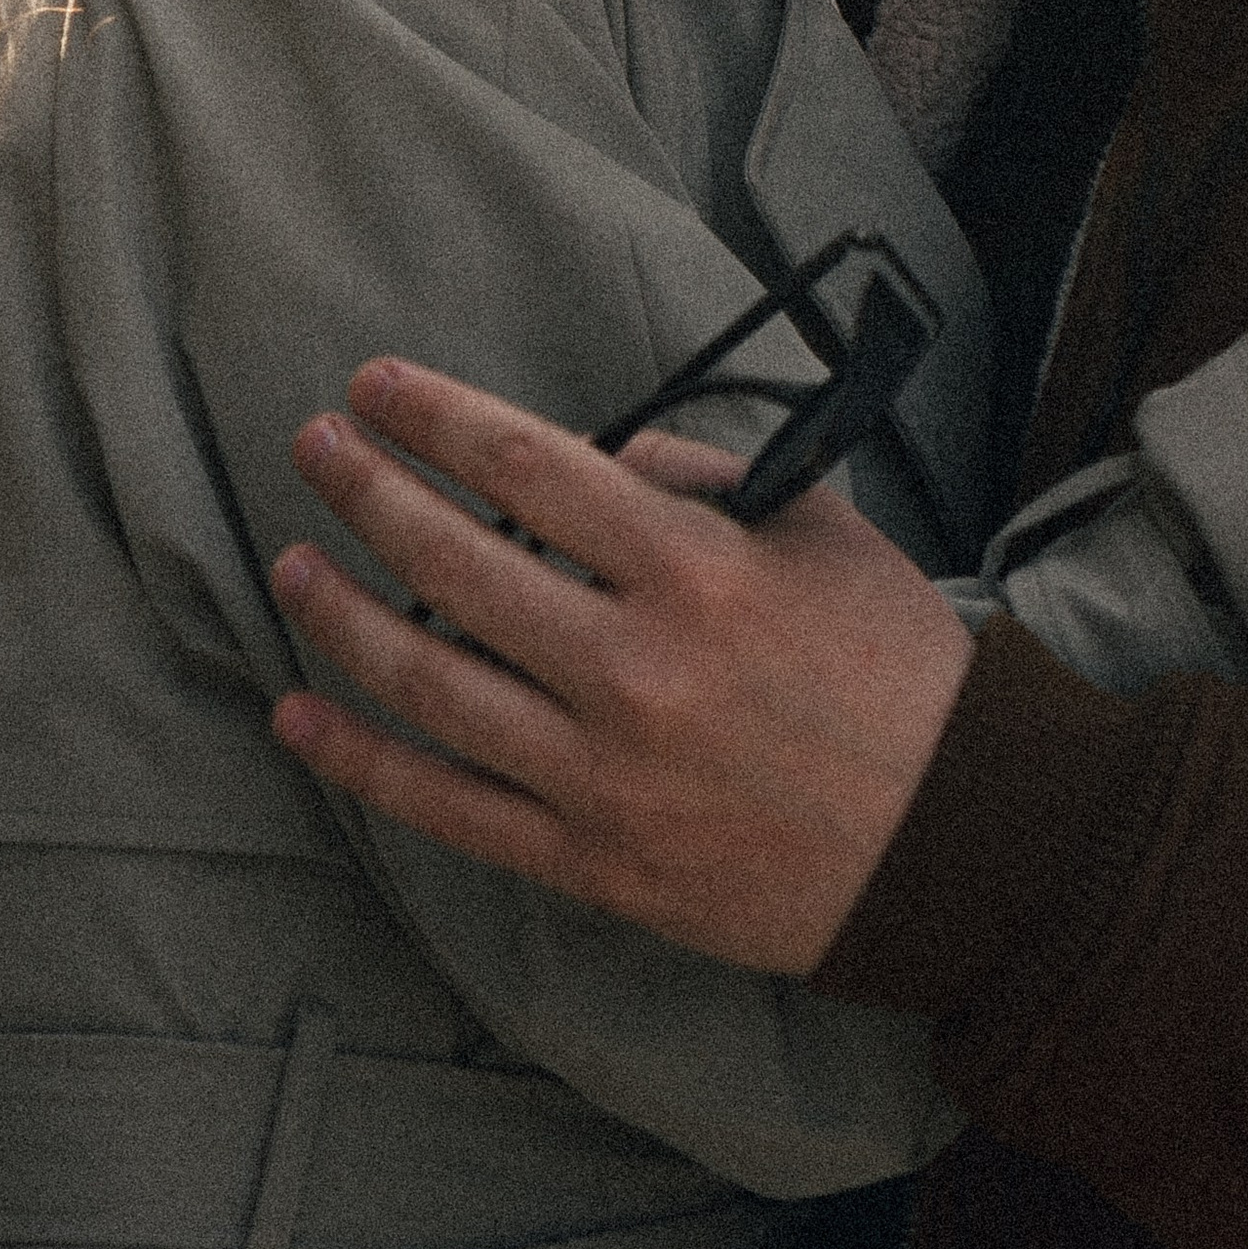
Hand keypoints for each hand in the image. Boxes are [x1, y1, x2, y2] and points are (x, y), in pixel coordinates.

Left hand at [268, 367, 975, 972]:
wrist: (956, 841)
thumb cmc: (895, 669)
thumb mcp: (821, 531)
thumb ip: (701, 479)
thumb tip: (597, 460)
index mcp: (697, 570)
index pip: (530, 467)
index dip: (437, 417)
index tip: (376, 385)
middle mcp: (635, 667)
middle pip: (457, 561)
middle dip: (367, 490)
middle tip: (312, 447)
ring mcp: (604, 774)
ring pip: (428, 682)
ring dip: (340, 612)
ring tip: (291, 562)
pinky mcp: (592, 863)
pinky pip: (445, 808)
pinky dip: (359, 759)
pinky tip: (298, 712)